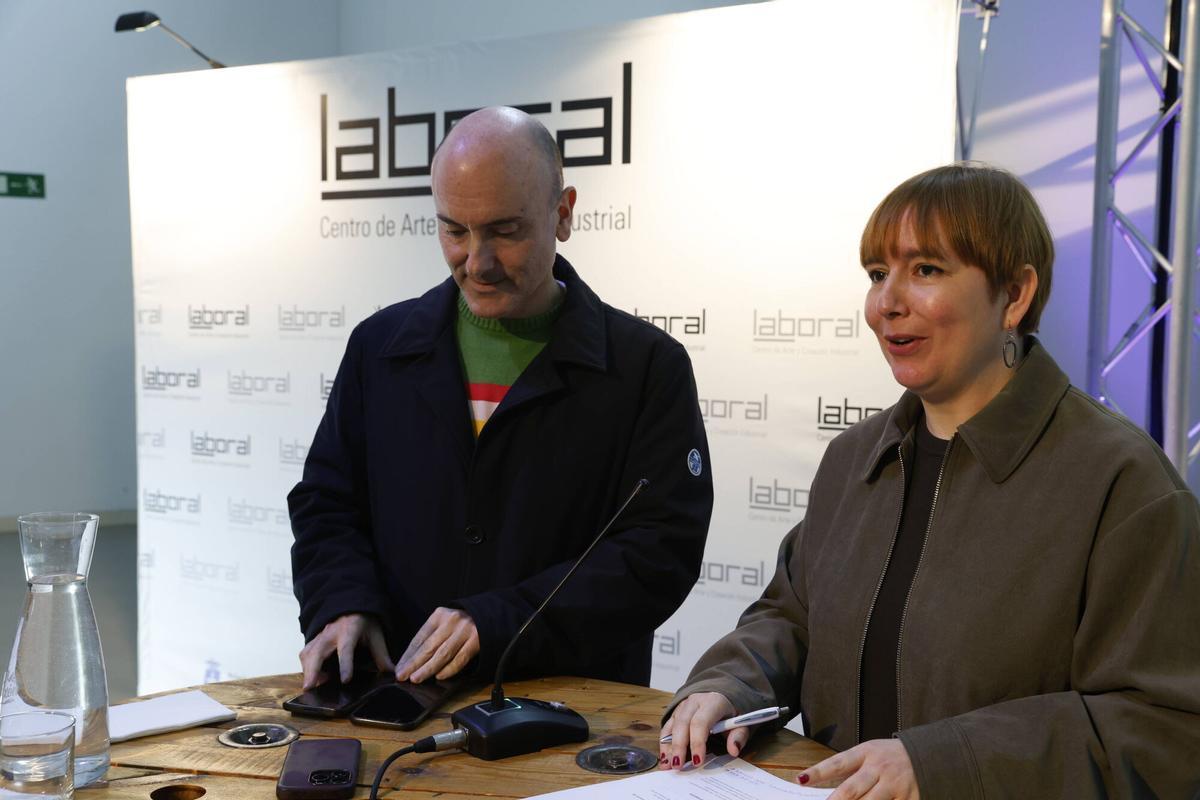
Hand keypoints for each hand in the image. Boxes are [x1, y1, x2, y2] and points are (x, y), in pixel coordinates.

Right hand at [298, 613, 392, 689]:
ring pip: (308, 653)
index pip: (346, 649)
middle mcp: (331, 633)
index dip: (345, 665)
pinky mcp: (314, 640)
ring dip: (307, 670)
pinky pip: (305, 654)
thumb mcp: (376, 635)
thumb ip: (382, 655)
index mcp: (350, 630)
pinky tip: (312, 679)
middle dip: (313, 670)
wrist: (352, 605)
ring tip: (310, 687)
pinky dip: (306, 667)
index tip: (345, 680)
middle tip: (310, 688)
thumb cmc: (364, 622)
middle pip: (318, 652)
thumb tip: (393, 674)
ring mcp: (321, 636)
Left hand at [394, 607, 479, 682]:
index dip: (408, 655)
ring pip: (442, 654)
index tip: (399, 668)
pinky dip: (449, 669)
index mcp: (439, 616)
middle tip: (402, 675)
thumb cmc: (462, 624)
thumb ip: (432, 637)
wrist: (490, 616)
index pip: (419, 638)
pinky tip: (439, 676)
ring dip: (428, 668)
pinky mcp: (476, 641)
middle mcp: (451, 621)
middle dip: (414, 663)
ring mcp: (465, 631)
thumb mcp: (445, 623)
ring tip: (416, 678)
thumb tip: (411, 660)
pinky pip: (460, 658)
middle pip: (429, 646)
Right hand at [659, 692, 739, 769]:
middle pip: (682, 724)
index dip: (697, 742)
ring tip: (668, 765)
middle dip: (679, 746)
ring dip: (668, 747)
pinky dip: (664, 743)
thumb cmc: (730, 712)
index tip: (698, 760)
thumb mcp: (741, 723)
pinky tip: (664, 758)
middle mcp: (695, 701)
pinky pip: (667, 727)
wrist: (722, 695)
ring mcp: (683, 706)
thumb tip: (734, 750)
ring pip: (672, 726)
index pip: (700, 722)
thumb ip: (738, 736)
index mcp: (712, 702)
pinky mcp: (676, 712)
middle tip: (678, 766)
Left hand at [798, 739, 918, 798]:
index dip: (818, 772)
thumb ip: (851, 769)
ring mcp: (894, 785)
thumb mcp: (870, 753)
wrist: (928, 755)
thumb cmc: (892, 757)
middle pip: (851, 789)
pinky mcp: (908, 799)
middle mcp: (879, 768)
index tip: (801, 780)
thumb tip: (824, 786)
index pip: (837, 763)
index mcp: (866, 753)